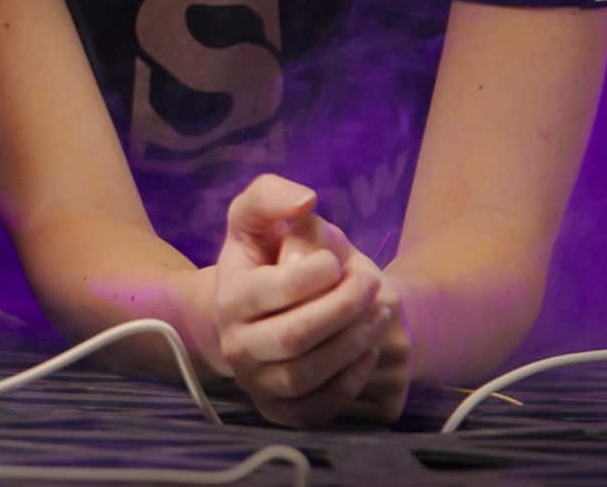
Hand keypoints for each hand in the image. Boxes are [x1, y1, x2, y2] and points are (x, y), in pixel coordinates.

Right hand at [210, 174, 411, 427]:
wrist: (257, 313)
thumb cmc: (265, 256)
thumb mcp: (258, 216)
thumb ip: (272, 194)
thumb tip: (305, 202)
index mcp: (228, 296)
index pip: (274, 290)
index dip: (316, 274)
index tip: (336, 260)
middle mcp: (234, 346)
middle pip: (294, 338)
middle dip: (344, 309)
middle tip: (372, 283)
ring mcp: (256, 383)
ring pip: (307, 375)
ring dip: (353, 343)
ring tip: (378, 313)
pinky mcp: (280, 411)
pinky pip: (318, 406)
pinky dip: (349, 379)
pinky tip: (367, 348)